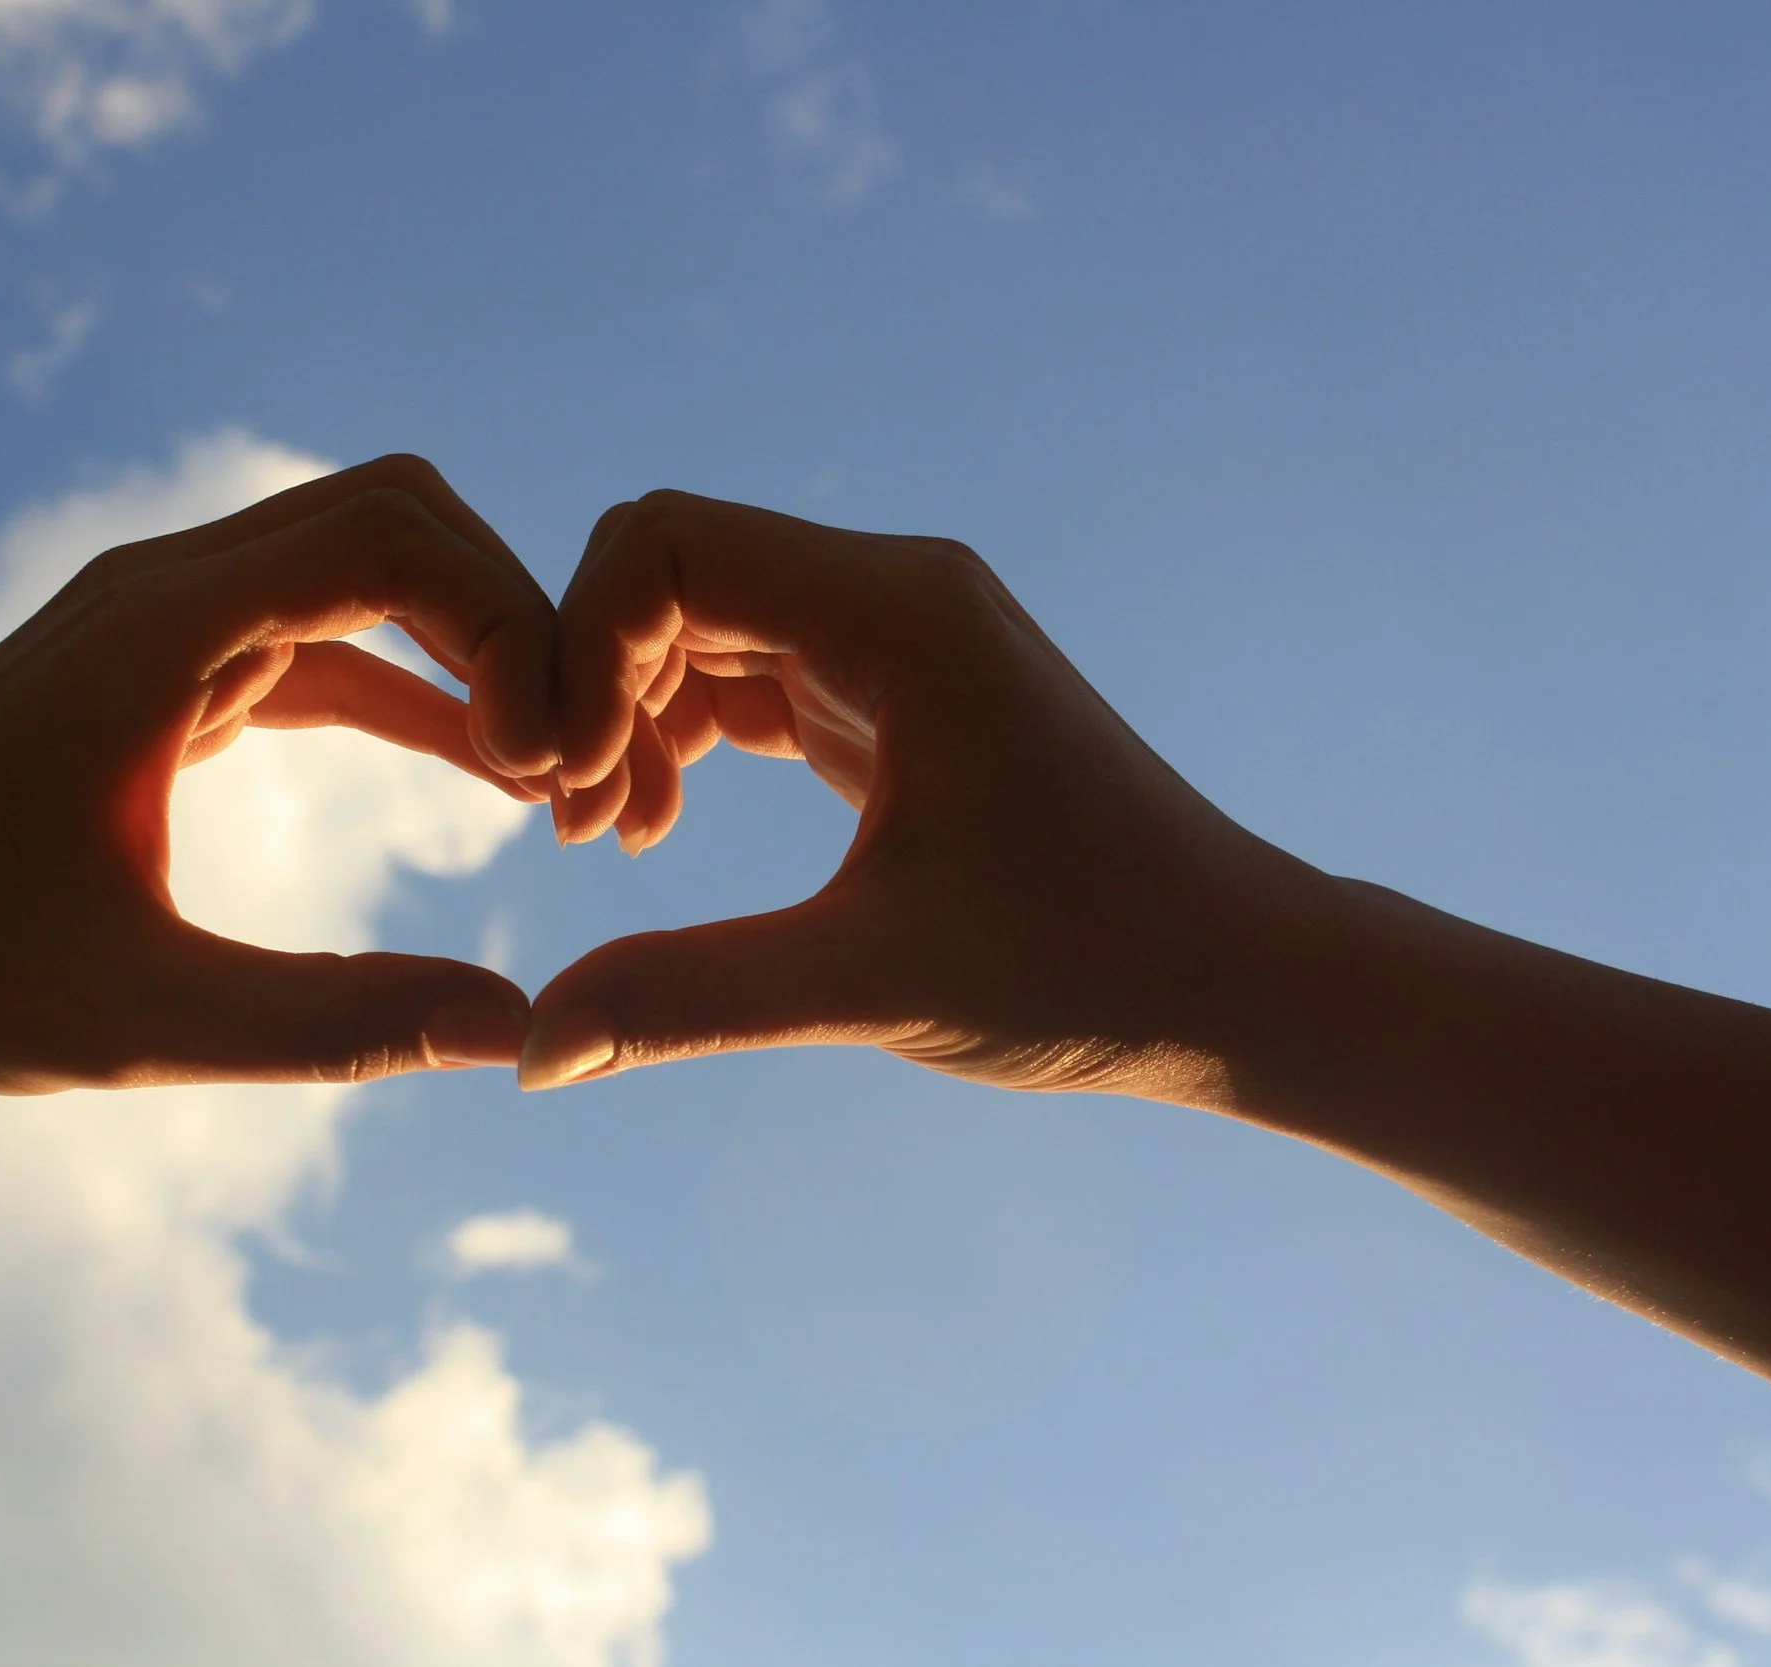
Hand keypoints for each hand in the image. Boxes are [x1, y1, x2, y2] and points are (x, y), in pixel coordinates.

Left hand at [0, 455, 561, 1093]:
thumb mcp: (149, 1022)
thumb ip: (340, 1024)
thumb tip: (515, 1031)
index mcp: (154, 633)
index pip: (389, 536)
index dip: (507, 622)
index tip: (555, 759)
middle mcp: (159, 589)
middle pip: (396, 515)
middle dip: (510, 614)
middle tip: (576, 756)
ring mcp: (156, 617)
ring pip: (365, 564)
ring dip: (466, 646)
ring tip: (554, 773)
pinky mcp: (156, 664)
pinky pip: (319, 633)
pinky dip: (407, 685)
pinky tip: (484, 767)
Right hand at [522, 490, 1327, 1100]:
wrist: (1239, 982)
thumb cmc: (1091, 967)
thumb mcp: (876, 982)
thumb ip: (693, 996)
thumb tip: (532, 1051)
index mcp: (900, 612)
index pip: (662, 542)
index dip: (578, 646)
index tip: (569, 785)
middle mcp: (895, 597)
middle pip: (665, 569)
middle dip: (589, 680)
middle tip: (571, 821)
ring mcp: (895, 644)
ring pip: (694, 624)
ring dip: (626, 716)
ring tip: (610, 841)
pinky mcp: (891, 701)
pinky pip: (740, 676)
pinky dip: (676, 737)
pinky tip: (653, 835)